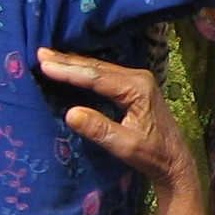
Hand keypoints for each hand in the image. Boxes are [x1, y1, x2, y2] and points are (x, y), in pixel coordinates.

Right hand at [41, 48, 187, 188]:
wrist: (175, 161)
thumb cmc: (153, 155)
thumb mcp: (125, 146)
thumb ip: (99, 129)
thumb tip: (70, 113)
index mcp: (137, 88)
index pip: (96, 77)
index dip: (69, 71)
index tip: (45, 65)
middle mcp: (138, 78)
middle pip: (97, 67)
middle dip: (67, 61)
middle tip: (39, 54)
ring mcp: (137, 80)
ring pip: (100, 69)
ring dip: (74, 64)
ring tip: (48, 56)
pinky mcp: (135, 87)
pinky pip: (105, 74)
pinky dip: (85, 71)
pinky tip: (71, 68)